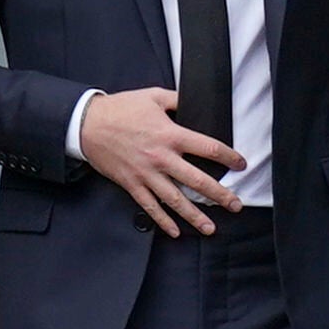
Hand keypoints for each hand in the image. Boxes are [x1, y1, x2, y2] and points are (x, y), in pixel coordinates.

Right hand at [76, 87, 242, 236]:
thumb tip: (195, 99)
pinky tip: (175, 231)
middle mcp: (161, 158)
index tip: (241, 164)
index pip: (208, 148)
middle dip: (220, 195)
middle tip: (236, 205)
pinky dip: (163, 221)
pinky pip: (150, 207)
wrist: (87, 124)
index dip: (228, 157)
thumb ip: (177, 99)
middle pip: (197, 181)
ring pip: (175, 200)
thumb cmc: (120, 109)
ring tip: (211, 227)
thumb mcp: (153, 96)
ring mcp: (146, 174)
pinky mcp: (132, 184)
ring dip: (194, 216)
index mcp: (170, 135)